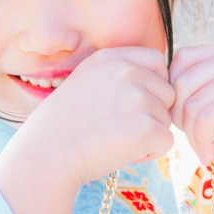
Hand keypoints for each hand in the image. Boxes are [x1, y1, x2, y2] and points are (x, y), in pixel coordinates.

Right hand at [0, 48, 173, 213]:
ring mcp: (139, 98)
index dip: (151, 86)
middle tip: (119, 128)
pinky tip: (121, 153)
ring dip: (149, 134)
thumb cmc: (62, 127)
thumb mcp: (87, 82)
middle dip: (152, 112)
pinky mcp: (147, 127)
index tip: (130, 105)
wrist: (46, 155)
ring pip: (167, 119)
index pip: (157, 62)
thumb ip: (119, 76)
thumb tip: (156, 83)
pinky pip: (167, 141)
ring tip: (115, 140)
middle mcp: (128, 71)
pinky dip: (150, 153)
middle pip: (167, 92)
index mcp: (112, 58)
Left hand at [169, 43, 213, 213]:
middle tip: (193, 139)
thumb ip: (196, 88)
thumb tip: (154, 86)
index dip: (173, 93)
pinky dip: (201, 142)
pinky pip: (203, 118)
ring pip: (190, 102)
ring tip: (203, 147)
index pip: (180, 61)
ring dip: (189, 133)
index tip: (185, 121)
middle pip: (180, 81)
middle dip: (178, 116)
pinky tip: (210, 154)